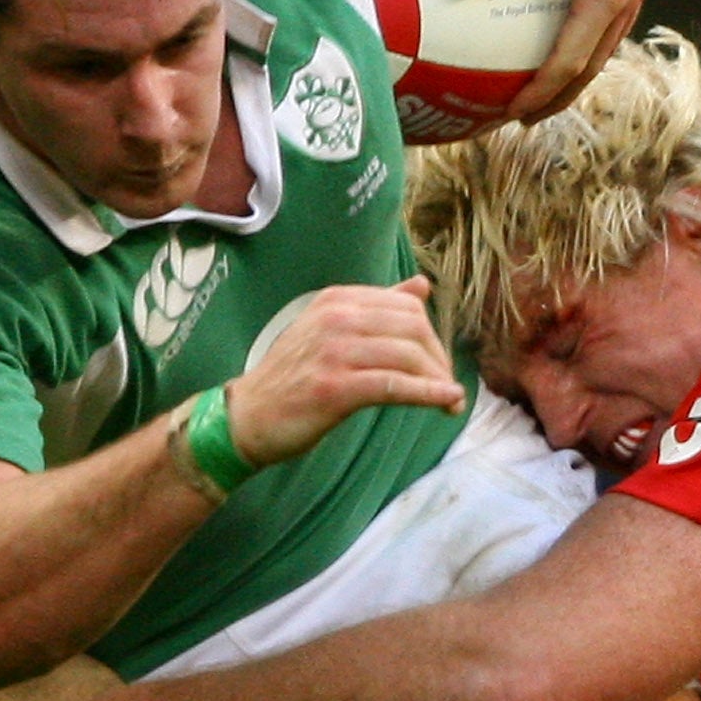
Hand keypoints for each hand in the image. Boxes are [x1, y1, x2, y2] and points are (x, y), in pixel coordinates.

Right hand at [224, 275, 463, 466]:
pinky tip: (447, 403)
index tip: (438, 366)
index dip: (433, 337)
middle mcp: (336, 317)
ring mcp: (333, 350)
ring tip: (451, 402)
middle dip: (439, 360)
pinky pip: (395, 385)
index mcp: (337, 300)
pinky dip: (428, 394)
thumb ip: (376, 309)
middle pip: (414, 328)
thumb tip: (421, 286)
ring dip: (439, 381)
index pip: (406, 307)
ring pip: (408, 356)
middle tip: (446, 387)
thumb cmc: (294, 377)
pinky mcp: (334, 387)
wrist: (249, 415)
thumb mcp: (330, 330)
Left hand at [460, 0, 655, 118]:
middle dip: (559, 98)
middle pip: (591, 67)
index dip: (543, 92)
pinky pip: (609, 27)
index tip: (514, 112)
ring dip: (575, 76)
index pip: (571, 61)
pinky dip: (585, 46)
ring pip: (604, 50)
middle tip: (525, 118)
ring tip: (544, 94)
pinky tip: (561, 46)